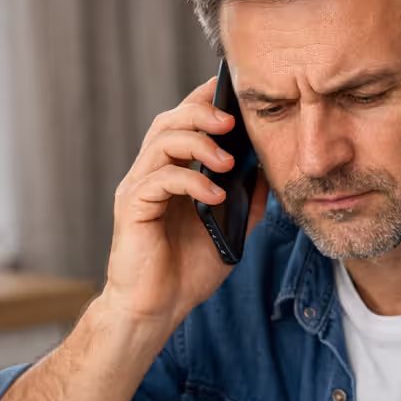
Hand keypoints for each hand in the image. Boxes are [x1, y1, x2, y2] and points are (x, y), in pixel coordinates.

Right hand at [102, 77, 269, 329]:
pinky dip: (191, 181)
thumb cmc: (186, 272)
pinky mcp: (132, 207)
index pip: (182, 122)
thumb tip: (269, 171)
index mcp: (170, 173)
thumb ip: (246, 200)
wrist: (156, 309)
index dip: (203, 101)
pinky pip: (160, 179)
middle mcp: (150, 174)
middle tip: (232, 121)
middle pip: (168, 121)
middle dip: (201, 112)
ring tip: (228, 162)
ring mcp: (138, 188)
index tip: (231, 91)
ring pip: (161, 141)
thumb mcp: (230, 230)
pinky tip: (214, 196)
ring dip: (198, 144)